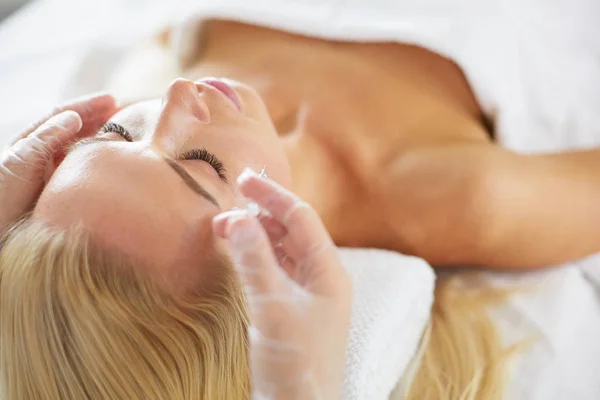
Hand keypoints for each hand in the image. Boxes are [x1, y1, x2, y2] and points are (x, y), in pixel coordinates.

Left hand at [0, 93, 117, 234]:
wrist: (1, 238)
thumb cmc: (2, 199)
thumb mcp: (20, 162)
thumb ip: (46, 139)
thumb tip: (74, 116)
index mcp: (29, 143)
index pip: (62, 116)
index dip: (88, 105)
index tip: (113, 100)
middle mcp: (44, 156)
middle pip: (77, 130)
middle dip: (101, 119)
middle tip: (127, 114)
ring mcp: (56, 175)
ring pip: (85, 151)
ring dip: (105, 141)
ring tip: (128, 136)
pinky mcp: (67, 194)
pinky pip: (89, 173)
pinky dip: (104, 165)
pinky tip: (118, 164)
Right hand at [213, 168, 351, 399]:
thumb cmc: (295, 363)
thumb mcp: (272, 308)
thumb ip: (255, 261)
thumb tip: (238, 217)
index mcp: (329, 271)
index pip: (301, 218)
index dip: (273, 195)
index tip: (243, 179)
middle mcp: (323, 278)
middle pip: (293, 231)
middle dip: (261, 215)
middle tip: (226, 210)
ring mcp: (309, 294)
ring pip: (283, 251)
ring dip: (257, 236)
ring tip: (226, 229)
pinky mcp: (293, 309)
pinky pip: (276, 271)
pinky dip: (257, 257)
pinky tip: (240, 254)